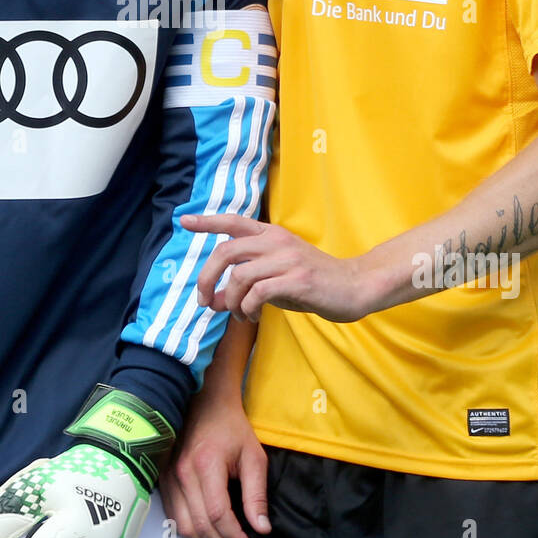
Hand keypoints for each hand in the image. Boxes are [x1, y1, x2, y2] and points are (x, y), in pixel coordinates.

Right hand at [161, 396, 268, 537]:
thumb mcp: (253, 457)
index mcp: (205, 465)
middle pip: (199, 526)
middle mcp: (182, 474)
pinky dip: (193, 534)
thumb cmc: (231, 428)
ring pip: (184, 527)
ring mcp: (168, 478)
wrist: (204, 404)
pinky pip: (175, 518)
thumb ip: (257, 494)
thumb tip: (262, 529)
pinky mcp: (163, 481)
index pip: (217, 514)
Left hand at [182, 213, 370, 321]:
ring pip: (239, 276)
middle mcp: (276, 241)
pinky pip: (257, 293)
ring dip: (231, 302)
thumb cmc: (312, 283)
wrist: (353, 286)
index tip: (184, 221)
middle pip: (226, 251)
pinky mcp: (297, 279)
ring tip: (239, 316)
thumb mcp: (276, 275)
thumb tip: (213, 300)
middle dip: (206, 278)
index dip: (207, 221)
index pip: (233, 221)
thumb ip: (246, 282)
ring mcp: (287, 259)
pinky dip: (247, 309)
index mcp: (271, 234)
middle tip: (203, 301)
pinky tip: (252, 317)